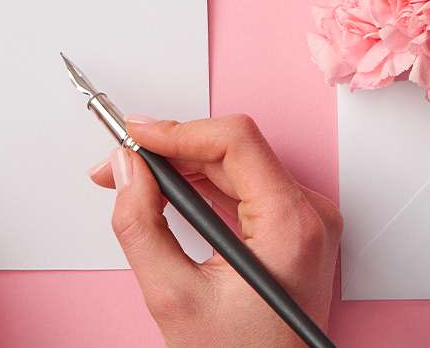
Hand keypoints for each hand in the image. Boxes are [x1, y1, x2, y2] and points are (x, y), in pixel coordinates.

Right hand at [90, 114, 341, 347]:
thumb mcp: (174, 298)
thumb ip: (141, 226)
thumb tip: (125, 170)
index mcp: (291, 225)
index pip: (235, 141)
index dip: (178, 130)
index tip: (134, 136)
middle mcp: (310, 215)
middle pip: (234, 151)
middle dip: (171, 150)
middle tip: (119, 163)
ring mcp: (306, 223)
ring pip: (238, 166)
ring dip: (183, 167)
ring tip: (135, 179)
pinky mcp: (295, 231)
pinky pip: (247, 189)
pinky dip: (204, 187)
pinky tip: (169, 193)